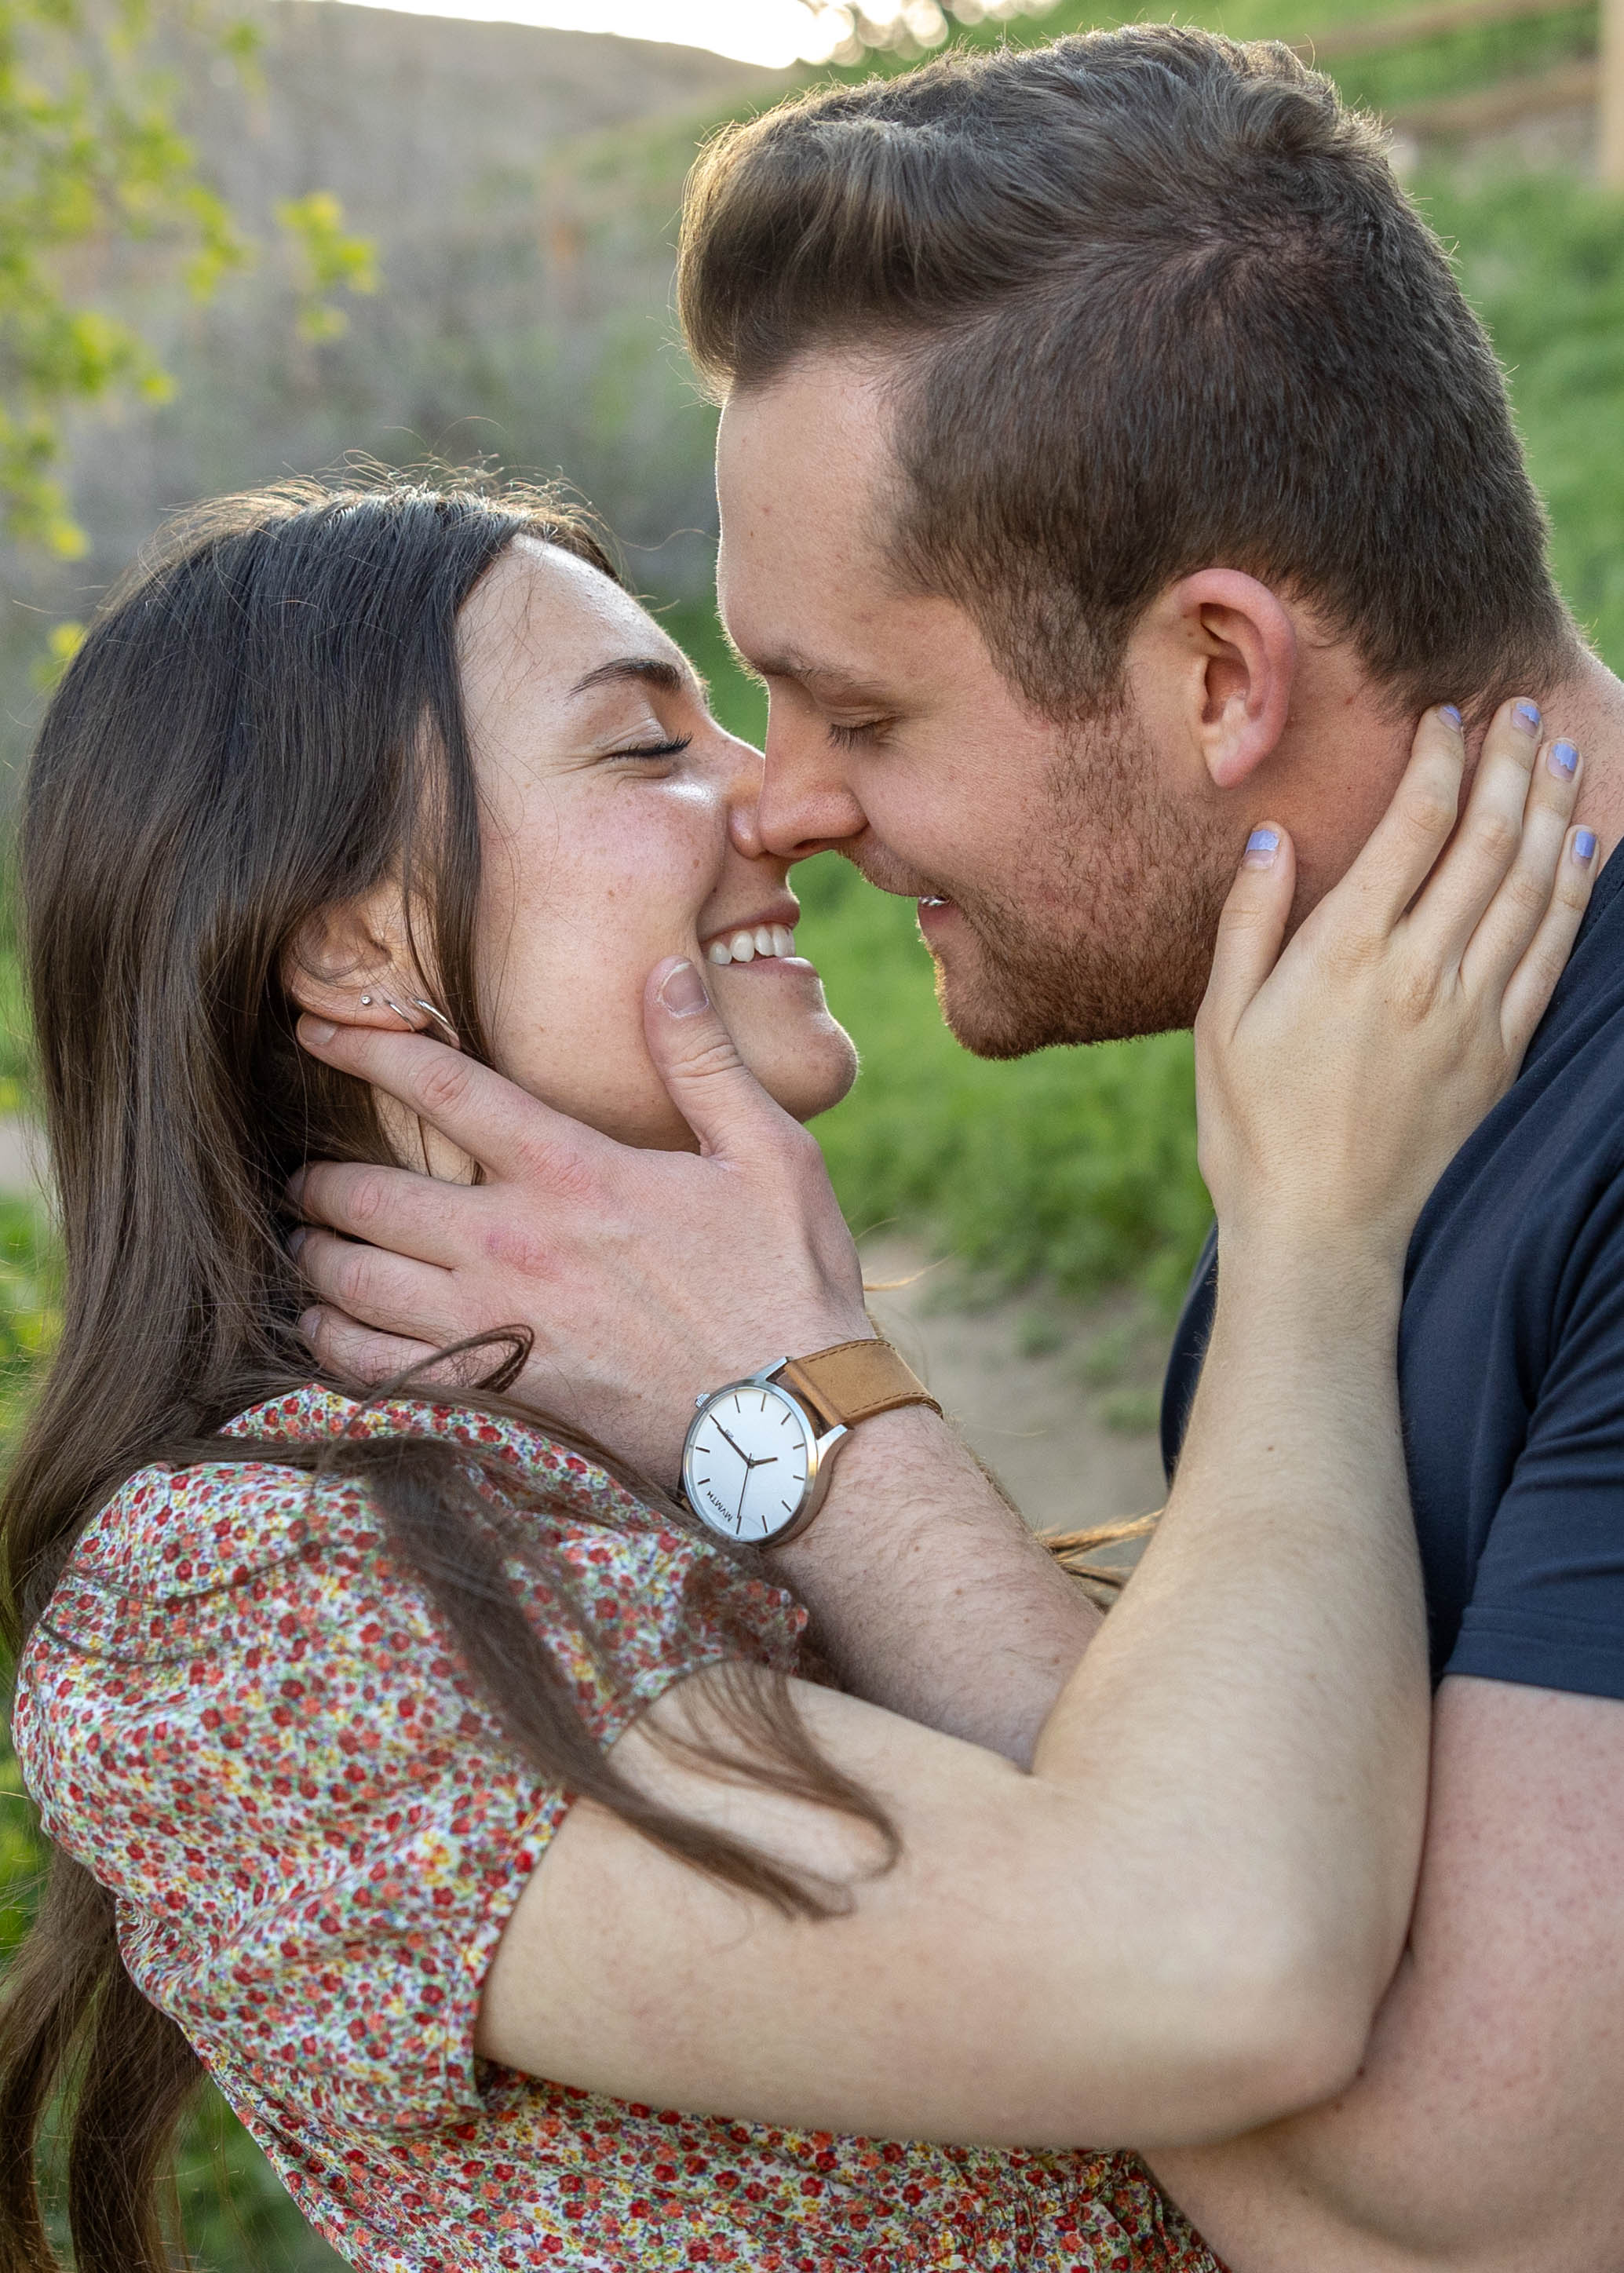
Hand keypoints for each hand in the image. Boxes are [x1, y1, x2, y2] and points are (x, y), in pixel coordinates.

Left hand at [287, 960, 870, 1483]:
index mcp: (573, 1172)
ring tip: (305, 1242)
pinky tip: (324, 1327)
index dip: (367, 1051)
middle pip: (368, 1195)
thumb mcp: (767, 1152)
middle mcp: (515, 1245)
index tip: (316, 1033)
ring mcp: (498, 1326)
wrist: (787, 1421)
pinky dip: (332, 1344)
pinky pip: (376, 1369)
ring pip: (355, 1284)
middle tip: (303, 1172)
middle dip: (321, 1178)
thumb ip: (703, 1059)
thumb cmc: (786, 1280)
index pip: (441, 1090)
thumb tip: (663, 970)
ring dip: (314, 1257)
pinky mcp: (497, 1395)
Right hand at [1197, 698, 1595, 1271]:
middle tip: (1528, 710)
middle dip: (1512, 763)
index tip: (1451, 715)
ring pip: (1531, 887)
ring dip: (1553, 811)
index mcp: (1346, 952)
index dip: (1442, 758)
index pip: (1415, 826)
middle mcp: (1421, 970)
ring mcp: (1472, 1012)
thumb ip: (1249, 922)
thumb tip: (1273, 838)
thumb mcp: (1221, 1023)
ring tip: (1567, 754)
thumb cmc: (1254, 1131)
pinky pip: (1551, 954)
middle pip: (1488, 840)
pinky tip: (1581, 850)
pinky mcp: (1502, 1053)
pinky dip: (1573, 893)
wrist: (1324, 1236)